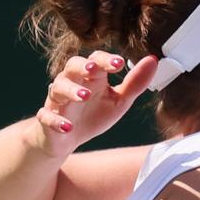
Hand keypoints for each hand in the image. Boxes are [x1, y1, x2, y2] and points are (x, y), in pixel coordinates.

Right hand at [34, 51, 157, 156]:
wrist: (67, 138)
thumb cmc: (94, 114)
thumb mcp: (119, 100)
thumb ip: (134, 83)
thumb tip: (153, 60)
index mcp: (91, 77)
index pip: (96, 60)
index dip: (106, 60)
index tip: (120, 63)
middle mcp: (72, 83)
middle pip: (71, 66)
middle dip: (81, 66)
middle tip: (93, 69)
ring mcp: (58, 101)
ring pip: (58, 88)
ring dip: (71, 91)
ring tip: (84, 95)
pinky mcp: (47, 119)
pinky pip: (46, 116)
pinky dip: (55, 120)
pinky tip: (67, 126)